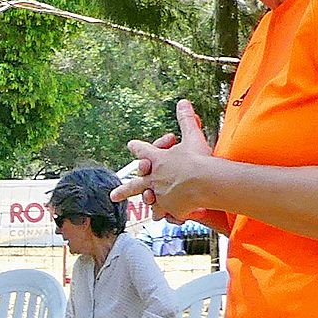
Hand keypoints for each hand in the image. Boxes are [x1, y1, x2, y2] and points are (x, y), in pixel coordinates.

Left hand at [119, 100, 217, 221]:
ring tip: (143, 208)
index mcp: (156, 160)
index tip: (131, 145)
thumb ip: (186, 120)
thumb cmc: (198, 158)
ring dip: (148, 204)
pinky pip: (168, 213)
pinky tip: (168, 216)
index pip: (143, 151)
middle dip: (124, 190)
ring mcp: (159, 195)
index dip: (137, 147)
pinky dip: (169, 214)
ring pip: (150, 201)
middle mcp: (153, 179)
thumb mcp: (192, 136)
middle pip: (135, 185)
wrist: (204, 182)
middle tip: (113, 196)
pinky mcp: (170, 208)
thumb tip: (183, 101)